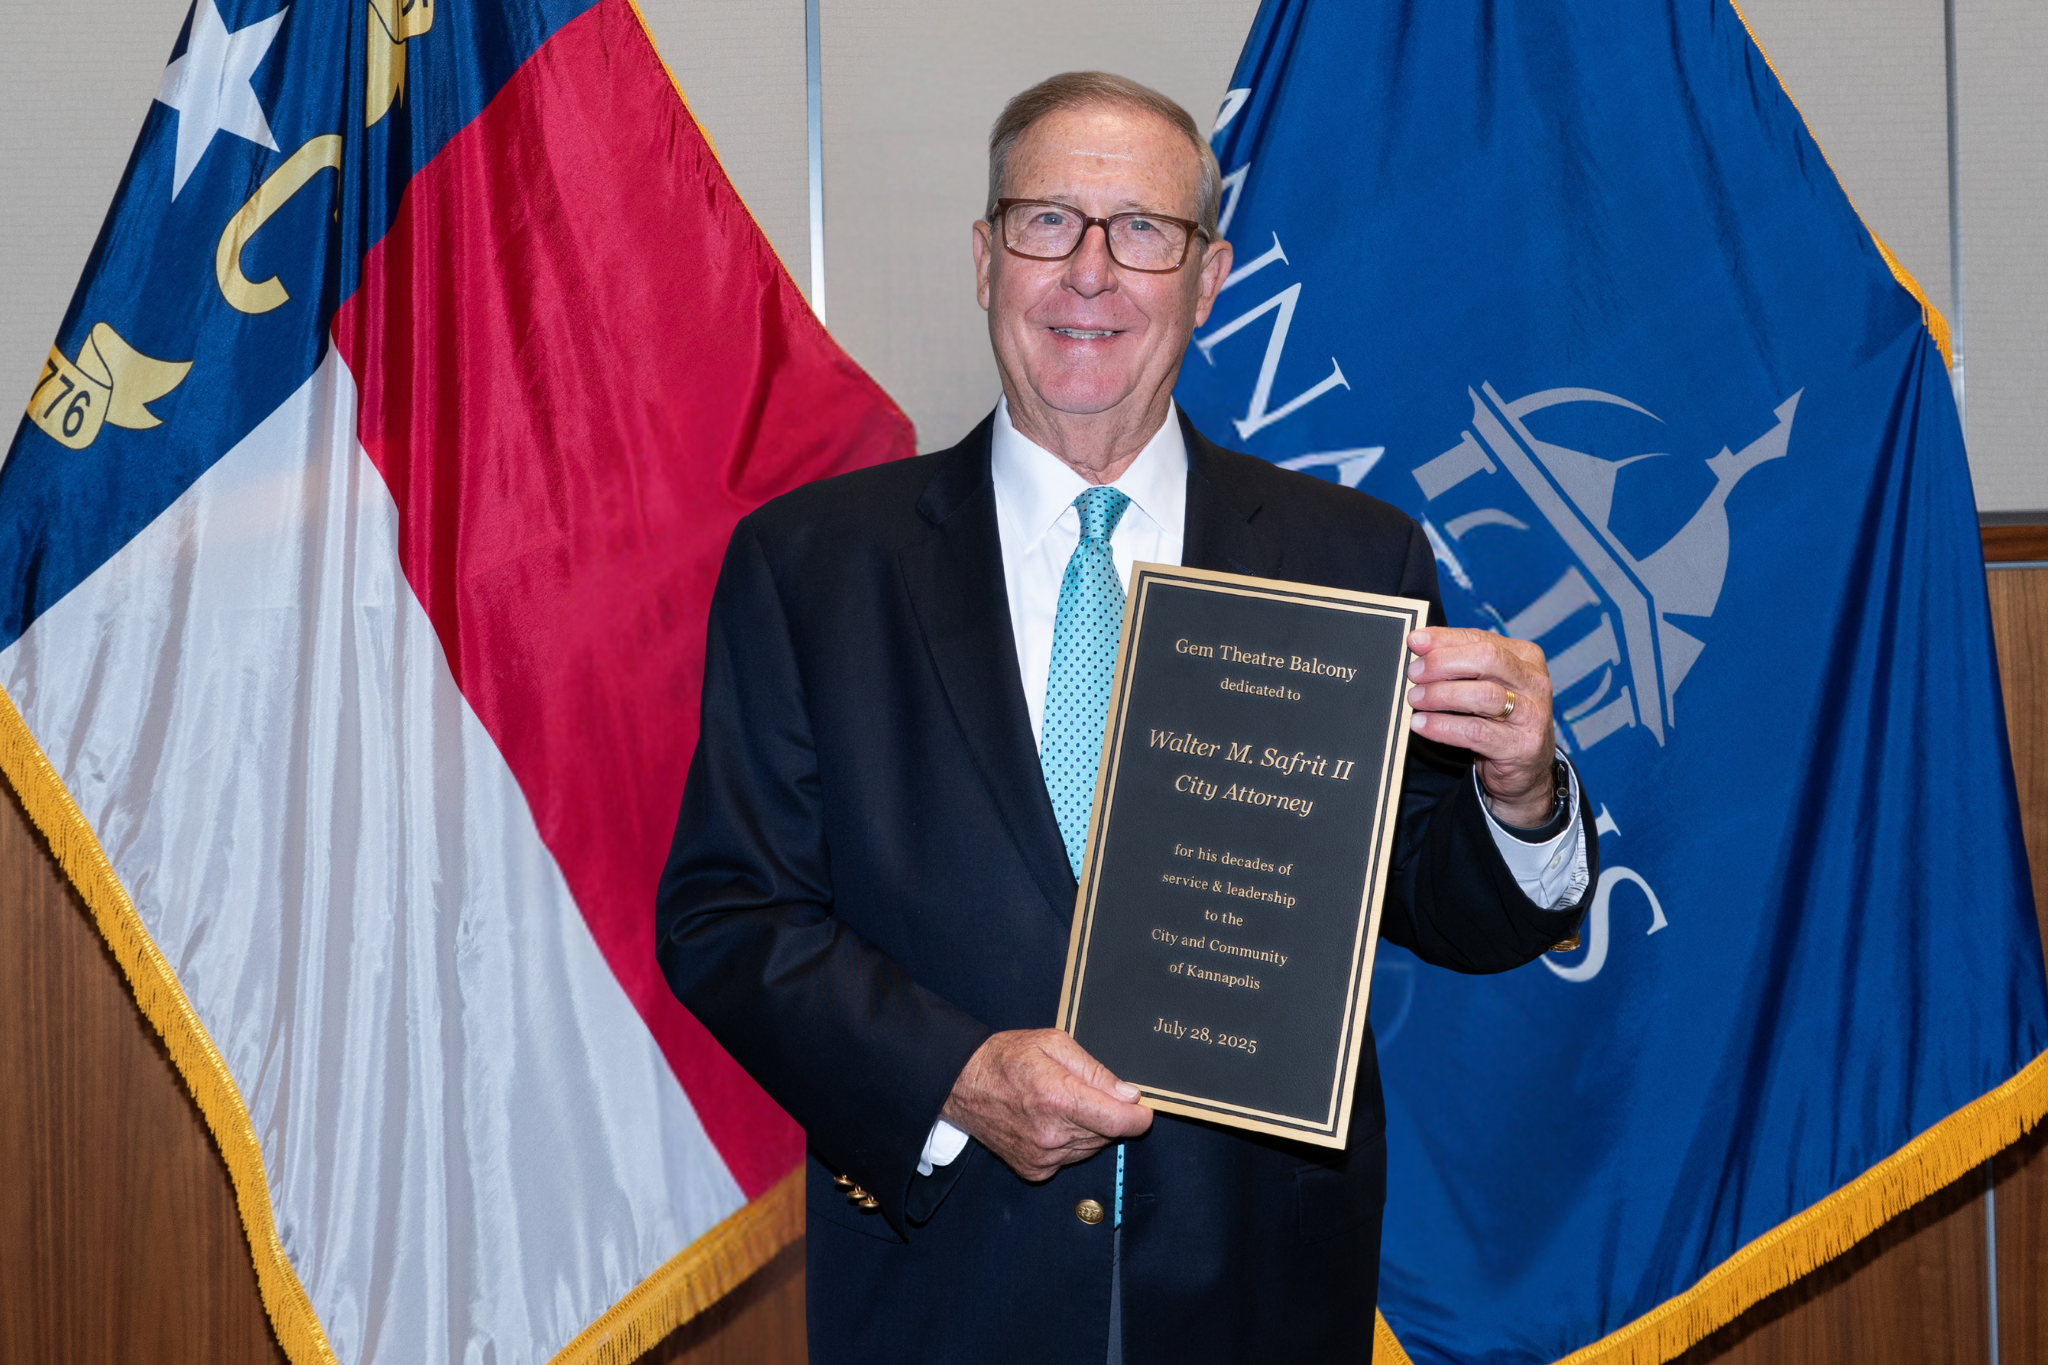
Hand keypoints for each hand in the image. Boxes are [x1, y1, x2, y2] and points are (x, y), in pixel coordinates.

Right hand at [940, 1029, 1153, 1181]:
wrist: (963, 1084)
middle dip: (1110, 1115)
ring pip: (1091, 1147)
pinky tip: (1051, 1122)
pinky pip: (1070, 1158)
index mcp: (1059, 1098)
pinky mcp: (1034, 1169)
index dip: (1138, 1117)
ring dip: (1090, 1129)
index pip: (1119, 1122)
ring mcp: (1042, 1156)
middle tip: (1088, 1092)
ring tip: (1064, 1104)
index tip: (1141, 1109)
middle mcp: (1052, 1134)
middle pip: (1108, 1134)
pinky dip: (1070, 1142)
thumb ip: (1095, 1070)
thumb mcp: (1054, 1043)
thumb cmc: (1007, 1058)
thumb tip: (1128, 1095)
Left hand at [1405, 628, 1555, 825]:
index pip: (1481, 639)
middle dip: (1443, 663)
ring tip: (1415, 699)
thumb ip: (1459, 662)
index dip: (1445, 639)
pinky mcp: (1522, 746)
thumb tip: (1419, 643)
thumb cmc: (1498, 720)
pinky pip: (1476, 732)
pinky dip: (1443, 726)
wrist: (1526, 769)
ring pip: (1483, 695)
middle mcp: (1534, 682)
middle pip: (1487, 659)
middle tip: (1414, 674)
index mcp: (1526, 658)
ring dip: (1441, 695)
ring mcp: (1532, 715)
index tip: (1414, 641)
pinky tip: (1422, 724)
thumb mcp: (1483, 685)